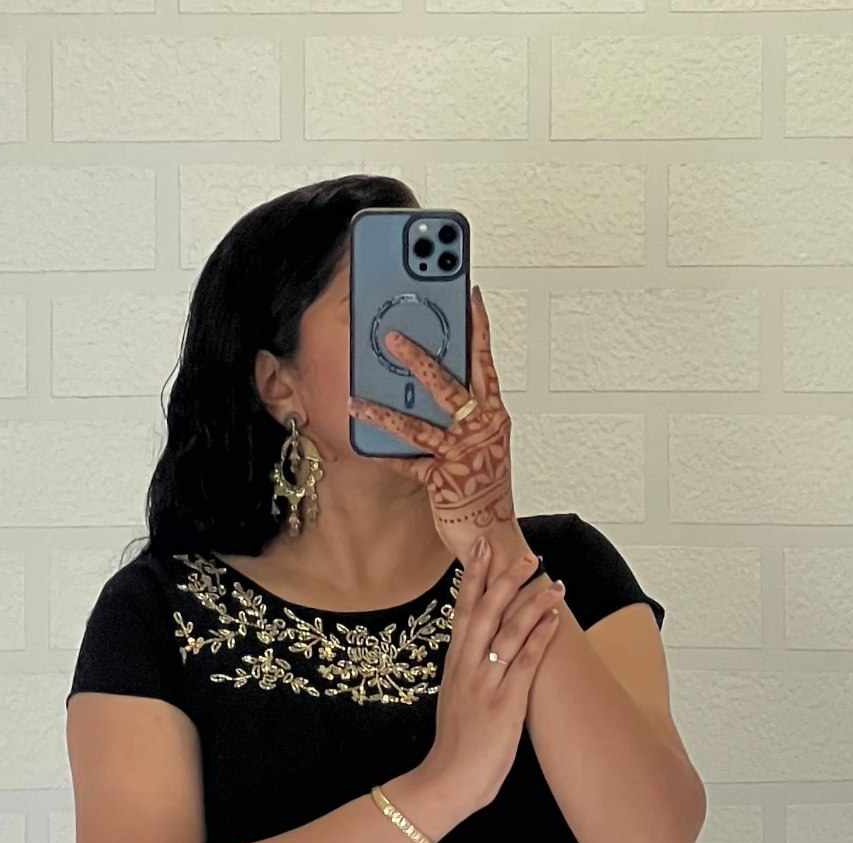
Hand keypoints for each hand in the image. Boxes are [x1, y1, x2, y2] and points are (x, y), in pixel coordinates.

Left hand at [346, 284, 518, 553]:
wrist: (493, 539)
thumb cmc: (484, 488)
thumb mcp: (479, 442)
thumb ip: (460, 411)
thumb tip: (427, 378)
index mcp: (493, 413)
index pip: (485, 361)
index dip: (478, 326)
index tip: (469, 293)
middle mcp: (481, 428)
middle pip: (449, 383)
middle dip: (419, 357)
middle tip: (390, 334)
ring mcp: (463, 454)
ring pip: (421, 423)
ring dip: (387, 407)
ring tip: (359, 391)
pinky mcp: (443, 479)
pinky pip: (406, 459)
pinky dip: (382, 450)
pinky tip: (359, 433)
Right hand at [418, 536, 566, 819]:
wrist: (446, 782)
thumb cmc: (455, 748)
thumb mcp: (457, 702)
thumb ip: (469, 676)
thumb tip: (485, 659)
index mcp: (455, 665)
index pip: (463, 611)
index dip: (473, 578)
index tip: (482, 549)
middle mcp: (467, 668)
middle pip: (485, 611)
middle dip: (505, 579)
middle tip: (525, 554)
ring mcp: (485, 684)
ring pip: (508, 631)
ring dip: (531, 602)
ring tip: (551, 580)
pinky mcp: (505, 704)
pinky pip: (524, 662)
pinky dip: (540, 637)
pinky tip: (554, 618)